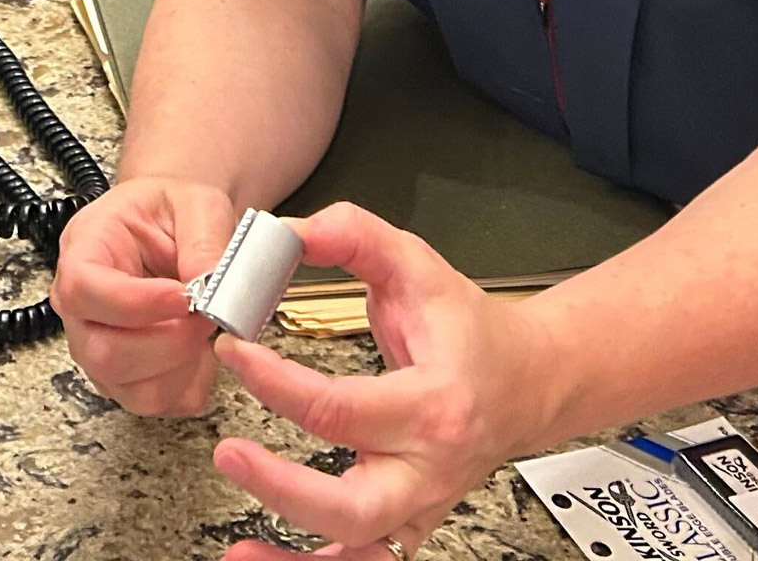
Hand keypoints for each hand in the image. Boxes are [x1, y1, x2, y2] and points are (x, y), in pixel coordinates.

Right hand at [52, 175, 244, 415]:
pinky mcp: (123, 379)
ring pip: (132, 390)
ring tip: (205, 330)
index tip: (186, 298)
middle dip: (171, 342)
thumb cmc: (173, 213)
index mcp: (83, 251)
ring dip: (183, 368)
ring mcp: (97, 350)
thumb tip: (211, 284)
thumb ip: (204, 238)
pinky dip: (189, 385)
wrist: (174, 229)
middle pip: (105, 353)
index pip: (85, 290)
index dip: (136, 303)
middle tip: (208, 315)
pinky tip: (201, 350)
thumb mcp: (196, 204)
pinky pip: (156, 403)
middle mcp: (79, 309)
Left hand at [208, 204, 557, 559]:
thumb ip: (357, 237)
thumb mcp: (417, 266)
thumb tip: (296, 231)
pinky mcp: (409, 525)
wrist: (529, 382)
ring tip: (236, 551)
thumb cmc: (472, 331)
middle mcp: (429, 468)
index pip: (342, 408)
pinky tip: (259, 559)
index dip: (277, 383)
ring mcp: (421, 506)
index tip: (233, 352)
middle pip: (356, 506)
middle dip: (283, 488)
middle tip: (228, 453)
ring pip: (362, 554)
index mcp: (433, 404)